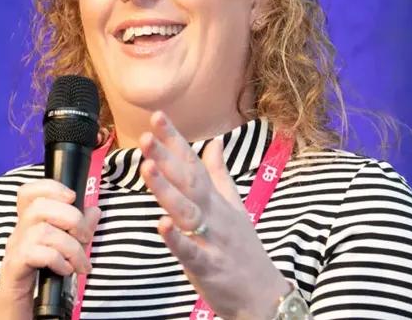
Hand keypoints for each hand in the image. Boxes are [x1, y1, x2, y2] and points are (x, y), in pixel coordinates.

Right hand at [0, 179, 100, 318]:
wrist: (25, 304)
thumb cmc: (46, 269)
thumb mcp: (67, 245)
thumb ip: (81, 226)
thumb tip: (95, 210)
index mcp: (31, 220)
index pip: (28, 191)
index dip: (51, 187)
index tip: (72, 197)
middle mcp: (19, 230)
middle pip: (40, 207)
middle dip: (71, 218)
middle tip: (85, 237)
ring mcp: (14, 247)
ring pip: (44, 231)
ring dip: (71, 247)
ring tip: (80, 262)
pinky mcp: (14, 266)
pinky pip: (37, 254)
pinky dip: (59, 261)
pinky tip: (66, 270)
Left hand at [140, 112, 289, 319]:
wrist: (264, 294)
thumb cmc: (244, 246)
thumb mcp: (234, 205)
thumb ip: (219, 173)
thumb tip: (214, 143)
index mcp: (215, 198)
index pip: (193, 162)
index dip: (175, 140)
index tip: (157, 117)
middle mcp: (213, 213)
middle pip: (188, 181)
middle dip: (167, 157)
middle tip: (147, 136)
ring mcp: (212, 239)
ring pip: (186, 211)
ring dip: (167, 189)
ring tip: (148, 167)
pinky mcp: (209, 267)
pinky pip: (191, 252)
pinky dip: (177, 239)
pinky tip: (161, 224)